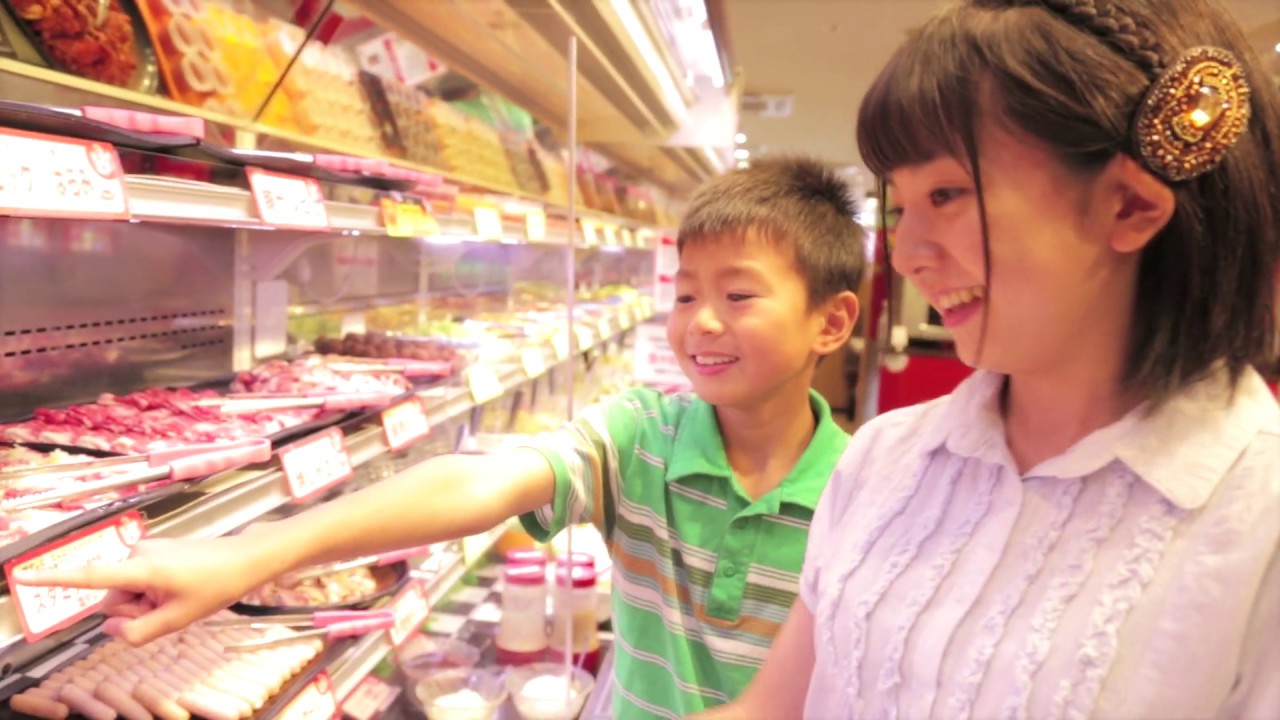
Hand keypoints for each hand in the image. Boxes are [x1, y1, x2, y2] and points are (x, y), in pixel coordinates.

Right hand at [12, 534, 275, 645]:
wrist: (246, 558)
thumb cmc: (216, 585)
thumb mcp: (178, 619)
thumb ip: (137, 631)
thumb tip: (110, 628)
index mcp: (140, 568)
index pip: (90, 577)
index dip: (55, 579)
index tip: (24, 576)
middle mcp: (137, 553)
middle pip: (114, 596)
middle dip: (134, 610)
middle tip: (170, 608)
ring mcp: (147, 550)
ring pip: (128, 590)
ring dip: (147, 601)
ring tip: (179, 596)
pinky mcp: (155, 550)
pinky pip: (141, 580)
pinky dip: (154, 591)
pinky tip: (181, 589)